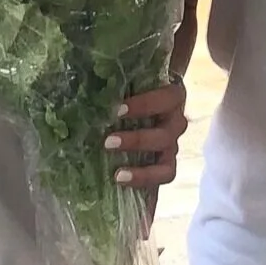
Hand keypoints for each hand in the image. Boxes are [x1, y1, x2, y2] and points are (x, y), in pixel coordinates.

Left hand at [107, 76, 189, 193]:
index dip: (144, 105)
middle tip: (108, 142)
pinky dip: (144, 179)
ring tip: (117, 173)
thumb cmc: (136, 90)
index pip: (165, 99)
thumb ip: (119, 84)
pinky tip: (122, 180)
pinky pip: (164, 176)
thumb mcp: (131, 84)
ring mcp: (173, 145)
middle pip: (163, 135)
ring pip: (166, 161)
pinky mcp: (167, 163)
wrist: (149, 103)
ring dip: (142, 169)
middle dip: (136, 140)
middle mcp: (176, 122)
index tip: (118, 110)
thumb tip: (89, 85)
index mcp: (173, 96)